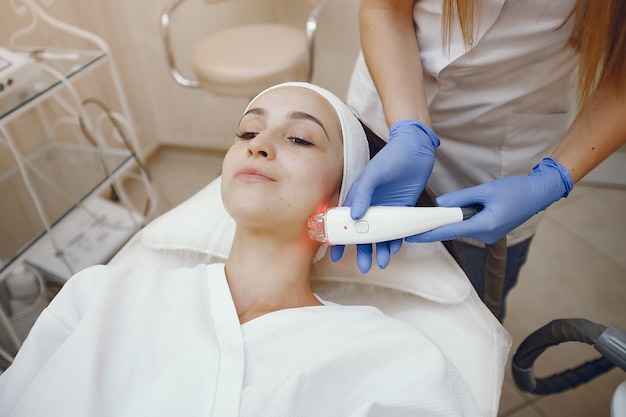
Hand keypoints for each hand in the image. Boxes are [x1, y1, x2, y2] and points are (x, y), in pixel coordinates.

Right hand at [330, 119, 439, 271]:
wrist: (416, 149)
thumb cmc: (391, 157)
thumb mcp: (373, 173)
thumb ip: (362, 193)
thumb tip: (354, 216)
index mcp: (357, 196)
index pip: (344, 222)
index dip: (339, 238)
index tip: (335, 254)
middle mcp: (370, 205)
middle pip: (363, 234)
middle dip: (362, 251)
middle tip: (363, 266)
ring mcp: (386, 209)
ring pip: (380, 235)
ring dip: (380, 250)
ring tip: (381, 263)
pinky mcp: (402, 209)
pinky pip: (397, 230)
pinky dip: (395, 241)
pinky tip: (394, 250)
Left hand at [405, 158, 573, 244]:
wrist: (539, 194)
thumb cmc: (516, 190)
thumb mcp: (486, 190)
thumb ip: (461, 198)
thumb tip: (440, 203)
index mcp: (485, 225)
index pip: (450, 231)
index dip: (429, 234)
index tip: (412, 237)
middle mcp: (486, 234)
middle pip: (454, 230)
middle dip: (441, 222)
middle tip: (422, 215)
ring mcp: (489, 235)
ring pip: (463, 227)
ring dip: (455, 217)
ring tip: (461, 202)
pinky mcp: (491, 231)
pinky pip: (471, 225)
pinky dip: (464, 218)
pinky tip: (468, 207)